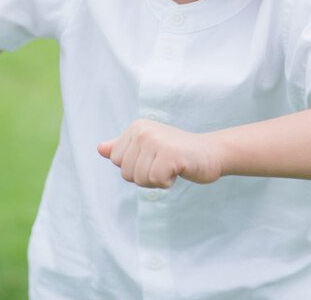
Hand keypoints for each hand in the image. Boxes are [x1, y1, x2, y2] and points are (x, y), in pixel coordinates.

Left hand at [97, 120, 222, 188]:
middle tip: (164, 164)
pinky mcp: (169, 154)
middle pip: (126, 173)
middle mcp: (143, 130)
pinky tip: (178, 169)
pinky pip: (155, 181)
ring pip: (139, 179)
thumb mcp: (148, 148)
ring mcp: (156, 141)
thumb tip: (100, 149)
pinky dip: (167, 182)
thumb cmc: (178, 153)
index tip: (154, 158)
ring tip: (171, 166)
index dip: (136, 168)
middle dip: (145, 176)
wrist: (210, 153)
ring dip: (157, 180)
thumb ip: (124, 148)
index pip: (117, 161)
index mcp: (136, 127)